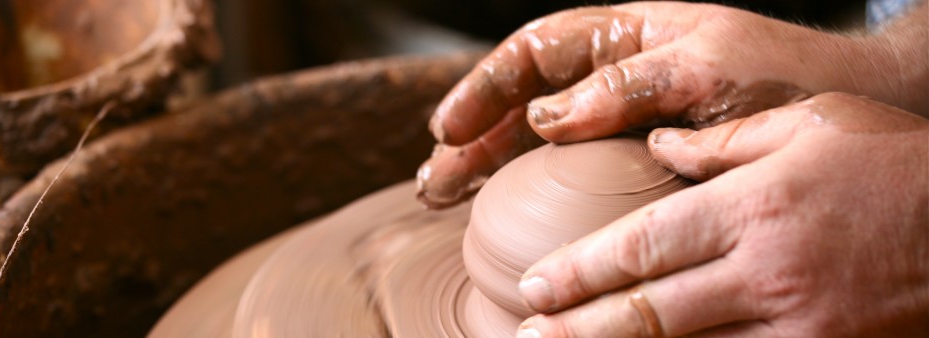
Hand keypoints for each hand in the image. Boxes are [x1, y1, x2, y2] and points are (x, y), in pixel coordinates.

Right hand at [417, 1, 927, 208]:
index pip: (535, 52)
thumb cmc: (789, 79)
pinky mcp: (641, 162)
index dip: (484, 89)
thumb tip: (544, 117)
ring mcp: (626, 120)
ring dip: (489, 167)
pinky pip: (574, 173)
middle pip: (523, 101)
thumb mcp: (711, 66)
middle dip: (473, 138)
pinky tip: (506, 209)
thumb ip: (629, 82)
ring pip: (539, 140)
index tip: (448, 129)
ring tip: (448, 197)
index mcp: (629, 35)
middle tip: (436, 181)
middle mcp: (618, 76)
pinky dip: (533, 190)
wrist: (856, 110)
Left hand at [515, 93, 928, 336]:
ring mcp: (798, 325)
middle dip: (580, 329)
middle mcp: (766, 272)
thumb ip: (723, 141)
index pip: (642, 246)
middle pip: (650, 312)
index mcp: (753, 207)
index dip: (580, 271)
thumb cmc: (894, 163)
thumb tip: (658, 148)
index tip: (535, 287)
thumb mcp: (810, 125)